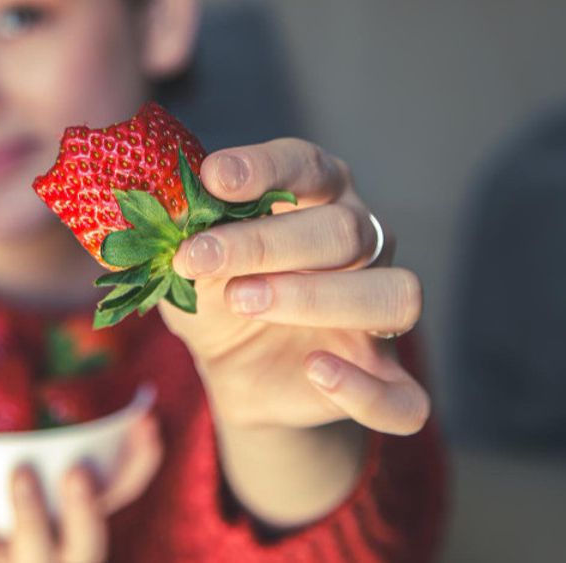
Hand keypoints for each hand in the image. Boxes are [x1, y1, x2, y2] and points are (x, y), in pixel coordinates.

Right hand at [0, 356, 162, 561]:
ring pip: (86, 546)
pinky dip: (138, 463)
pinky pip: (125, 495)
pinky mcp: (97, 513)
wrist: (4, 540)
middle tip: (22, 473)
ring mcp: (63, 544)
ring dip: (88, 512)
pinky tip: (145, 423)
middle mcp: (18, 559)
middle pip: (33, 555)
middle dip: (29, 519)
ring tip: (78, 471)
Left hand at [162, 139, 428, 435]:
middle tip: (202, 258)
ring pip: (395, 296)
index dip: (264, 168)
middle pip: (346, 230)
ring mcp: (379, 316)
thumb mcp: (187, 262)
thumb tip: (159, 204)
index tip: (211, 178)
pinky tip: (316, 371)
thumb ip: (180, 231)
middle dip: (267, 243)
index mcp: (318, 199)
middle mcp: (363, 247)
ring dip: (318, 297)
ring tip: (243, 300)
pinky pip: (406, 397)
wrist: (234, 370)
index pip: (307, 167)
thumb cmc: (217, 291)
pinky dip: (365, 389)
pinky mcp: (384, 381)